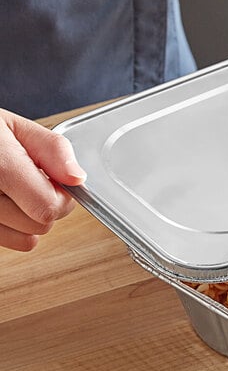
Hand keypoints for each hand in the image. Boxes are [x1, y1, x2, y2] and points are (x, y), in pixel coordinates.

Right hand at [0, 108, 85, 251]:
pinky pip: (8, 242)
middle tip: (32, 181)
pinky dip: (13, 228)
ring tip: (14, 190)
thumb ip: (52, 149)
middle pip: (42, 224)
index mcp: (0, 167)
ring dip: (30, 217)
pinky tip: (6, 203)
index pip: (48, 207)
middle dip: (48, 204)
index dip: (63, 195)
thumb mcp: (15, 128)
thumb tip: (76, 178)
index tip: (58, 181)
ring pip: (27, 238)